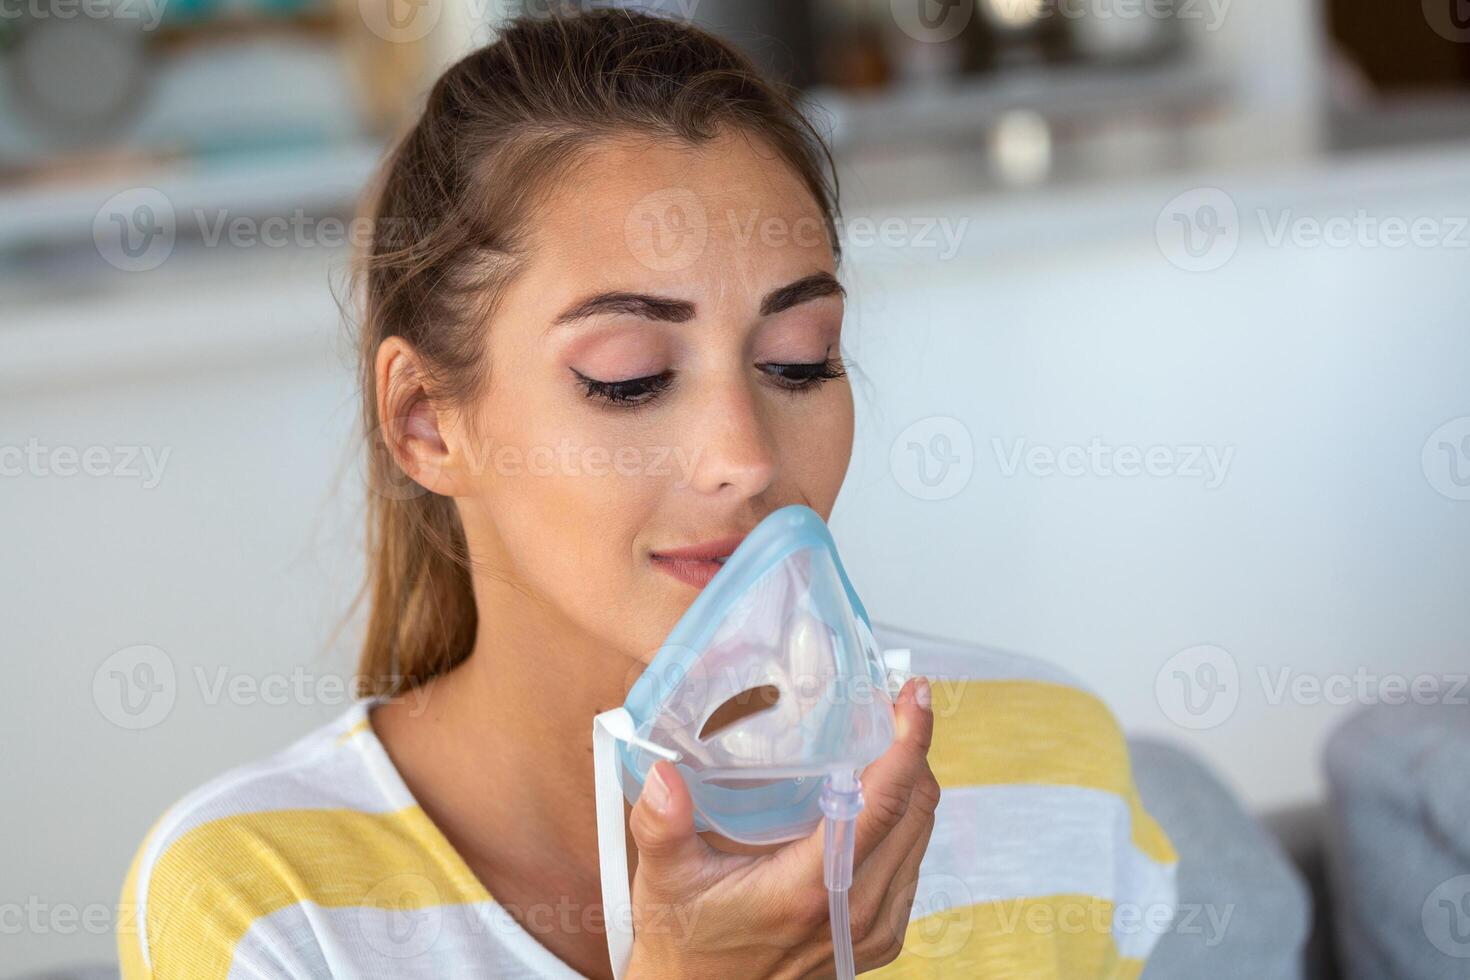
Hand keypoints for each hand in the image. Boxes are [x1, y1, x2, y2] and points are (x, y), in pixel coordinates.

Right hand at [621, 676, 938, 978]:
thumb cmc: (684, 943)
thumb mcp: (664, 881)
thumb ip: (661, 825)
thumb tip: (664, 774)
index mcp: (810, 889)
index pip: (882, 803)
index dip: (908, 743)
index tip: (914, 696)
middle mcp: (854, 911)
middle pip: (915, 811)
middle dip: (912, 750)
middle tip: (888, 705)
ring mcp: (872, 928)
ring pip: (921, 837)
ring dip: (911, 784)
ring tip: (883, 739)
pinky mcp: (876, 938)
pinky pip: (911, 865)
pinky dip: (904, 821)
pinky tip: (876, 796)